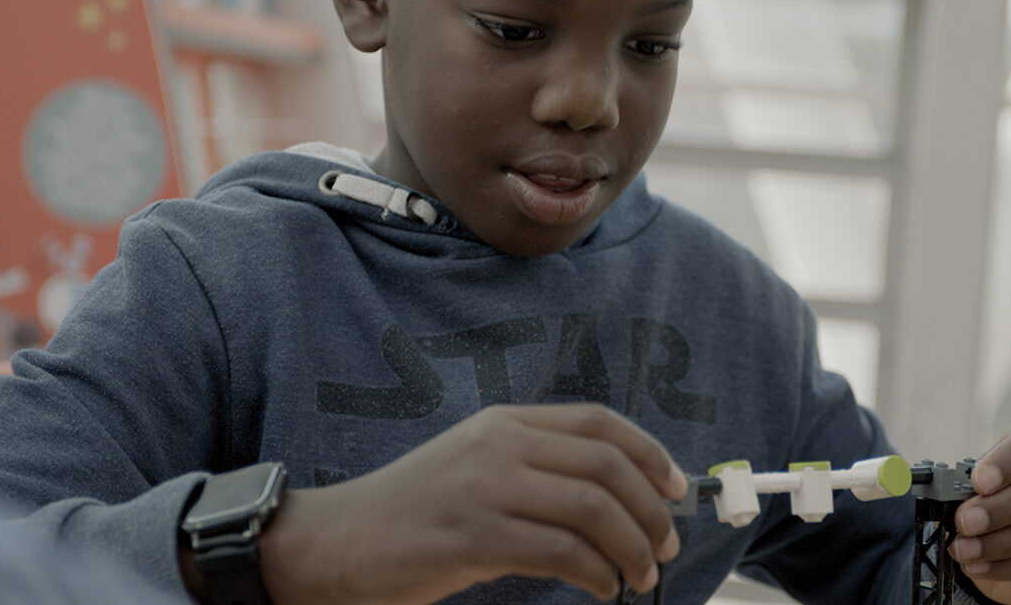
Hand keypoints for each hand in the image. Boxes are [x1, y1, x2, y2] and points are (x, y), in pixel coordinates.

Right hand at [255, 403, 687, 604]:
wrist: (334, 542)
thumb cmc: (410, 516)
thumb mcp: (474, 470)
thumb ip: (533, 471)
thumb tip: (613, 501)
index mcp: (503, 422)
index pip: (599, 422)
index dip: (651, 453)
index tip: (677, 489)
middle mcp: (499, 445)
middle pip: (606, 464)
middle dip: (651, 509)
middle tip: (665, 547)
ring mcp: (485, 488)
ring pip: (592, 508)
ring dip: (632, 547)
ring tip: (639, 575)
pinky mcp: (473, 536)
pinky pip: (561, 552)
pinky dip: (595, 574)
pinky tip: (600, 588)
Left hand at [949, 423, 1010, 604]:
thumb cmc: (992, 490)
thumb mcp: (978, 475)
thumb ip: (966, 482)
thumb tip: (943, 496)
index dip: (1009, 460)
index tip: (979, 481)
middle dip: (1006, 507)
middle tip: (966, 521)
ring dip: (1005, 542)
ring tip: (965, 549)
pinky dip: (1009, 567)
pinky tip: (977, 566)